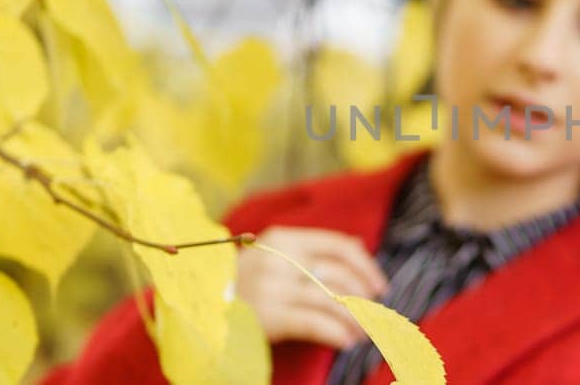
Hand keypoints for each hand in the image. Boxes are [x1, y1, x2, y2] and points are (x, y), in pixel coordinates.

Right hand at [236, 227, 389, 347]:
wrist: (198, 306)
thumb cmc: (243, 282)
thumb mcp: (272, 254)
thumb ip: (310, 249)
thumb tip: (358, 244)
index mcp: (284, 238)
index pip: (340, 246)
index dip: (367, 267)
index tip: (380, 287)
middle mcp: (280, 258)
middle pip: (339, 276)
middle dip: (364, 299)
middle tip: (375, 315)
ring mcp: (272, 287)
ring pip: (330, 301)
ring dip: (355, 320)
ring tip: (365, 333)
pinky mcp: (268, 316)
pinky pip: (314, 323)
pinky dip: (336, 333)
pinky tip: (346, 342)